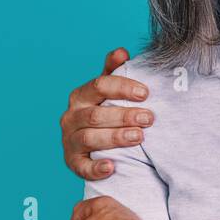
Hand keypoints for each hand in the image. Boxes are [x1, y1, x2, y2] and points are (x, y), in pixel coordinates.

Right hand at [61, 47, 156, 180]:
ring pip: (89, 138)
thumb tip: (121, 52)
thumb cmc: (106, 110)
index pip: (99, 85)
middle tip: (149, 118)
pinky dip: (95, 167)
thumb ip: (114, 70)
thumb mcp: (109, 90)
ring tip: (139, 137)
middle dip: (124, 115)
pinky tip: (112, 167)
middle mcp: (71, 116)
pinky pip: (80, 167)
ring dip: (115, 137)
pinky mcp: (72, 162)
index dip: (122, 87)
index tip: (146, 92)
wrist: (95, 143)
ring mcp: (70, 140)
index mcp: (81, 95)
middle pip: (95, 114)